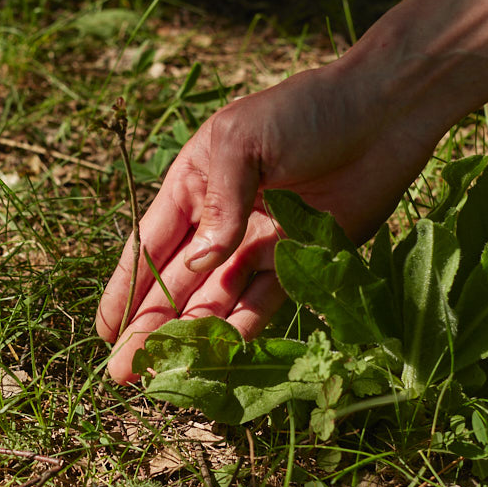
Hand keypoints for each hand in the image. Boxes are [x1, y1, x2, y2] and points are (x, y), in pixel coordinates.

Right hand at [96, 0, 487, 383]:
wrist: (383, 112)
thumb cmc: (304, 111)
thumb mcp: (241, 141)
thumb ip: (218, 203)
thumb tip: (200, 263)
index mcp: (194, 188)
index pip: (149, 247)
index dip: (126, 291)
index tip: (105, 332)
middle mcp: (221, 222)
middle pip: (177, 285)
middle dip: (150, 329)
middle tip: (125, 374)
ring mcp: (261, 245)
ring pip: (216, 302)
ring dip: (190, 338)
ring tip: (163, 375)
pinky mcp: (303, 262)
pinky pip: (266, 303)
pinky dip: (243, 328)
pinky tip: (220, 352)